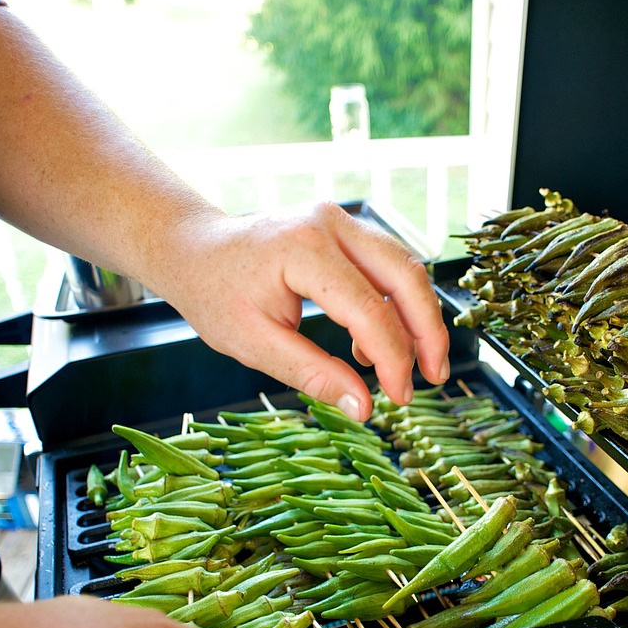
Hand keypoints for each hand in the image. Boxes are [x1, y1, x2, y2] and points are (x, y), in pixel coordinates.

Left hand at [160, 202, 451, 420]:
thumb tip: (364, 408)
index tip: (398, 399)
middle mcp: (330, 224)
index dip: (393, 359)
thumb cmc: (214, 294)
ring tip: (412, 368)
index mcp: (303, 250)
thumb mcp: (254, 344)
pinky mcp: (345, 228)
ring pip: (405, 267)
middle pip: (405, 276)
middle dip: (428, 332)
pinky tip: (374, 346)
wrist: (192, 249)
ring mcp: (340, 219)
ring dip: (418, 318)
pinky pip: (387, 265)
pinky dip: (395, 304)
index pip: (369, 310)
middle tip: (434, 378)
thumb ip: (312, 375)